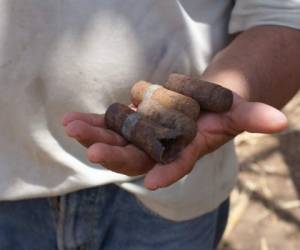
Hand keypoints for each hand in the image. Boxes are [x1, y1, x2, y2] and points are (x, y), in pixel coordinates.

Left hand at [61, 94, 286, 189]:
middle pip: (137, 157)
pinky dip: (91, 123)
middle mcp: (160, 148)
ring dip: (94, 135)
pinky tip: (72, 120)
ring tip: (72, 127)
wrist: (193, 104)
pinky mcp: (128, 124)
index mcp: (184, 149)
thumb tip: (282, 121)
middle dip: (117, 155)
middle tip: (96, 152)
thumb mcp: (233, 110)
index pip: (177, 164)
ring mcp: (140, 136)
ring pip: (116, 141)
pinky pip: (107, 125)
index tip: (155, 181)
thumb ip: (251, 117)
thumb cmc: (214, 110)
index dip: (169, 171)